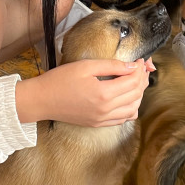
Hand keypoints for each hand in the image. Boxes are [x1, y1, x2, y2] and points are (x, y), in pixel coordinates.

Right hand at [15, 59, 151, 126]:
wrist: (42, 100)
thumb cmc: (60, 80)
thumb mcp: (86, 66)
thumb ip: (111, 65)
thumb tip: (133, 66)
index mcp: (103, 93)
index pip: (133, 81)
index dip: (140, 69)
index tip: (140, 60)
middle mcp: (106, 109)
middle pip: (136, 95)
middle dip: (142, 80)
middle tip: (141, 68)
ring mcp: (102, 119)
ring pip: (133, 109)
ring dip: (139, 95)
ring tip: (136, 81)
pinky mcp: (98, 124)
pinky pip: (122, 119)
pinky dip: (130, 108)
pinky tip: (127, 98)